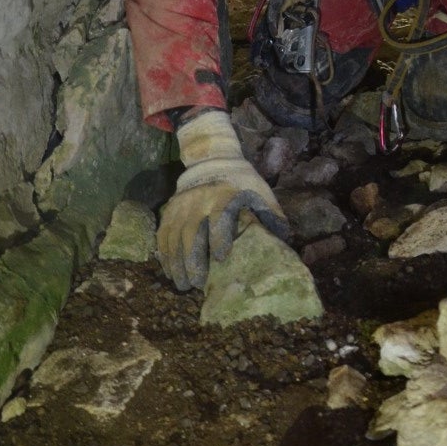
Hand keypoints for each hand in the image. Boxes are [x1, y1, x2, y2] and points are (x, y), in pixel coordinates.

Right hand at [157, 111, 288, 290]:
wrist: (212, 160)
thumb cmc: (241, 183)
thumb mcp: (259, 192)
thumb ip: (270, 214)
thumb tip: (283, 239)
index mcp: (223, 195)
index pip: (219, 216)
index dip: (219, 237)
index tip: (221, 258)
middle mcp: (198, 200)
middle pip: (191, 232)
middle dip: (193, 260)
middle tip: (198, 284)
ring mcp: (180, 206)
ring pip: (173, 236)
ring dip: (176, 263)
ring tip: (183, 285)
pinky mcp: (169, 211)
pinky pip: (163, 235)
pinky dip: (165, 255)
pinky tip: (170, 272)